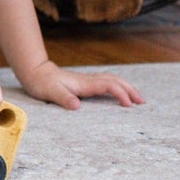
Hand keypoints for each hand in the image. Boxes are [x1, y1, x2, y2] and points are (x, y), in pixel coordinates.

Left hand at [18, 59, 143, 108]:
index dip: (120, 94)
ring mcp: (88, 81)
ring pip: (113, 81)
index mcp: (84, 83)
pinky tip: (121, 95)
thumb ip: (63, 98)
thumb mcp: (51, 92)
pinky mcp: (86, 83)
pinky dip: (118, 88)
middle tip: (143, 103)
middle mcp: (89, 80)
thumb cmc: (43, 84)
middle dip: (130, 90)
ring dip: (127, 88)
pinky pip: (107, 83)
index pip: (108, 86)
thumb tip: (76, 106)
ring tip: (138, 99)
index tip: (128, 105)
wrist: (36, 73)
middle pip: (116, 81)